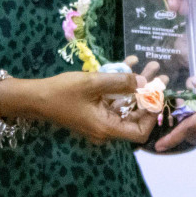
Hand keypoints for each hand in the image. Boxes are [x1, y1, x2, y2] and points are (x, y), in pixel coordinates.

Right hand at [0, 71, 155, 144]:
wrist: (35, 97)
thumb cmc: (62, 93)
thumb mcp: (92, 83)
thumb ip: (119, 82)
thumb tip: (144, 82)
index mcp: (107, 128)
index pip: (139, 132)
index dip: (151, 115)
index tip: (157, 94)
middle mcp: (106, 127)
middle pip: (135, 115)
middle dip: (148, 94)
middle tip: (160, 74)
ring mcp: (100, 119)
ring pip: (126, 104)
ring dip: (137, 85)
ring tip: (150, 65)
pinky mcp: (94, 109)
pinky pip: (113, 99)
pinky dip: (121, 84)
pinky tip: (129, 63)